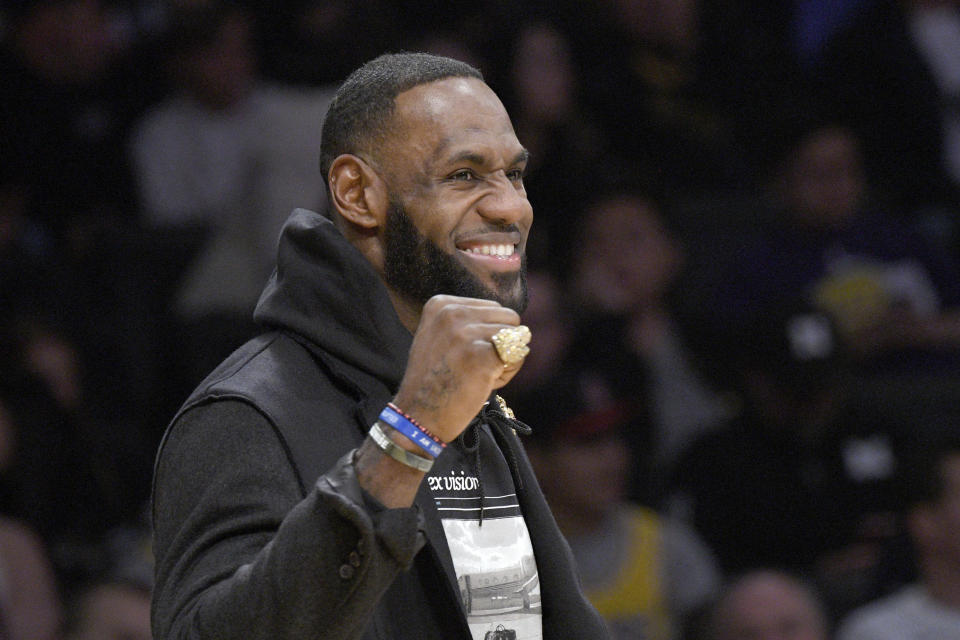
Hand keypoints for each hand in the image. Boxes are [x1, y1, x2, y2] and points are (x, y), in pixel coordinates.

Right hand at [392, 294, 526, 441]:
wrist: (418, 416)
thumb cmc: (437, 381)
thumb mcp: (442, 338)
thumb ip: (471, 323)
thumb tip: (521, 329)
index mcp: (441, 304)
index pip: (494, 308)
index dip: (489, 334)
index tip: (464, 354)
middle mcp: (452, 312)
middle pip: (509, 318)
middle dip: (502, 343)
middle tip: (475, 367)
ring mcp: (465, 333)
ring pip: (517, 336)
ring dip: (506, 360)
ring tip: (478, 376)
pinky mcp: (481, 354)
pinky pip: (517, 354)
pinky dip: (508, 372)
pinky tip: (485, 383)